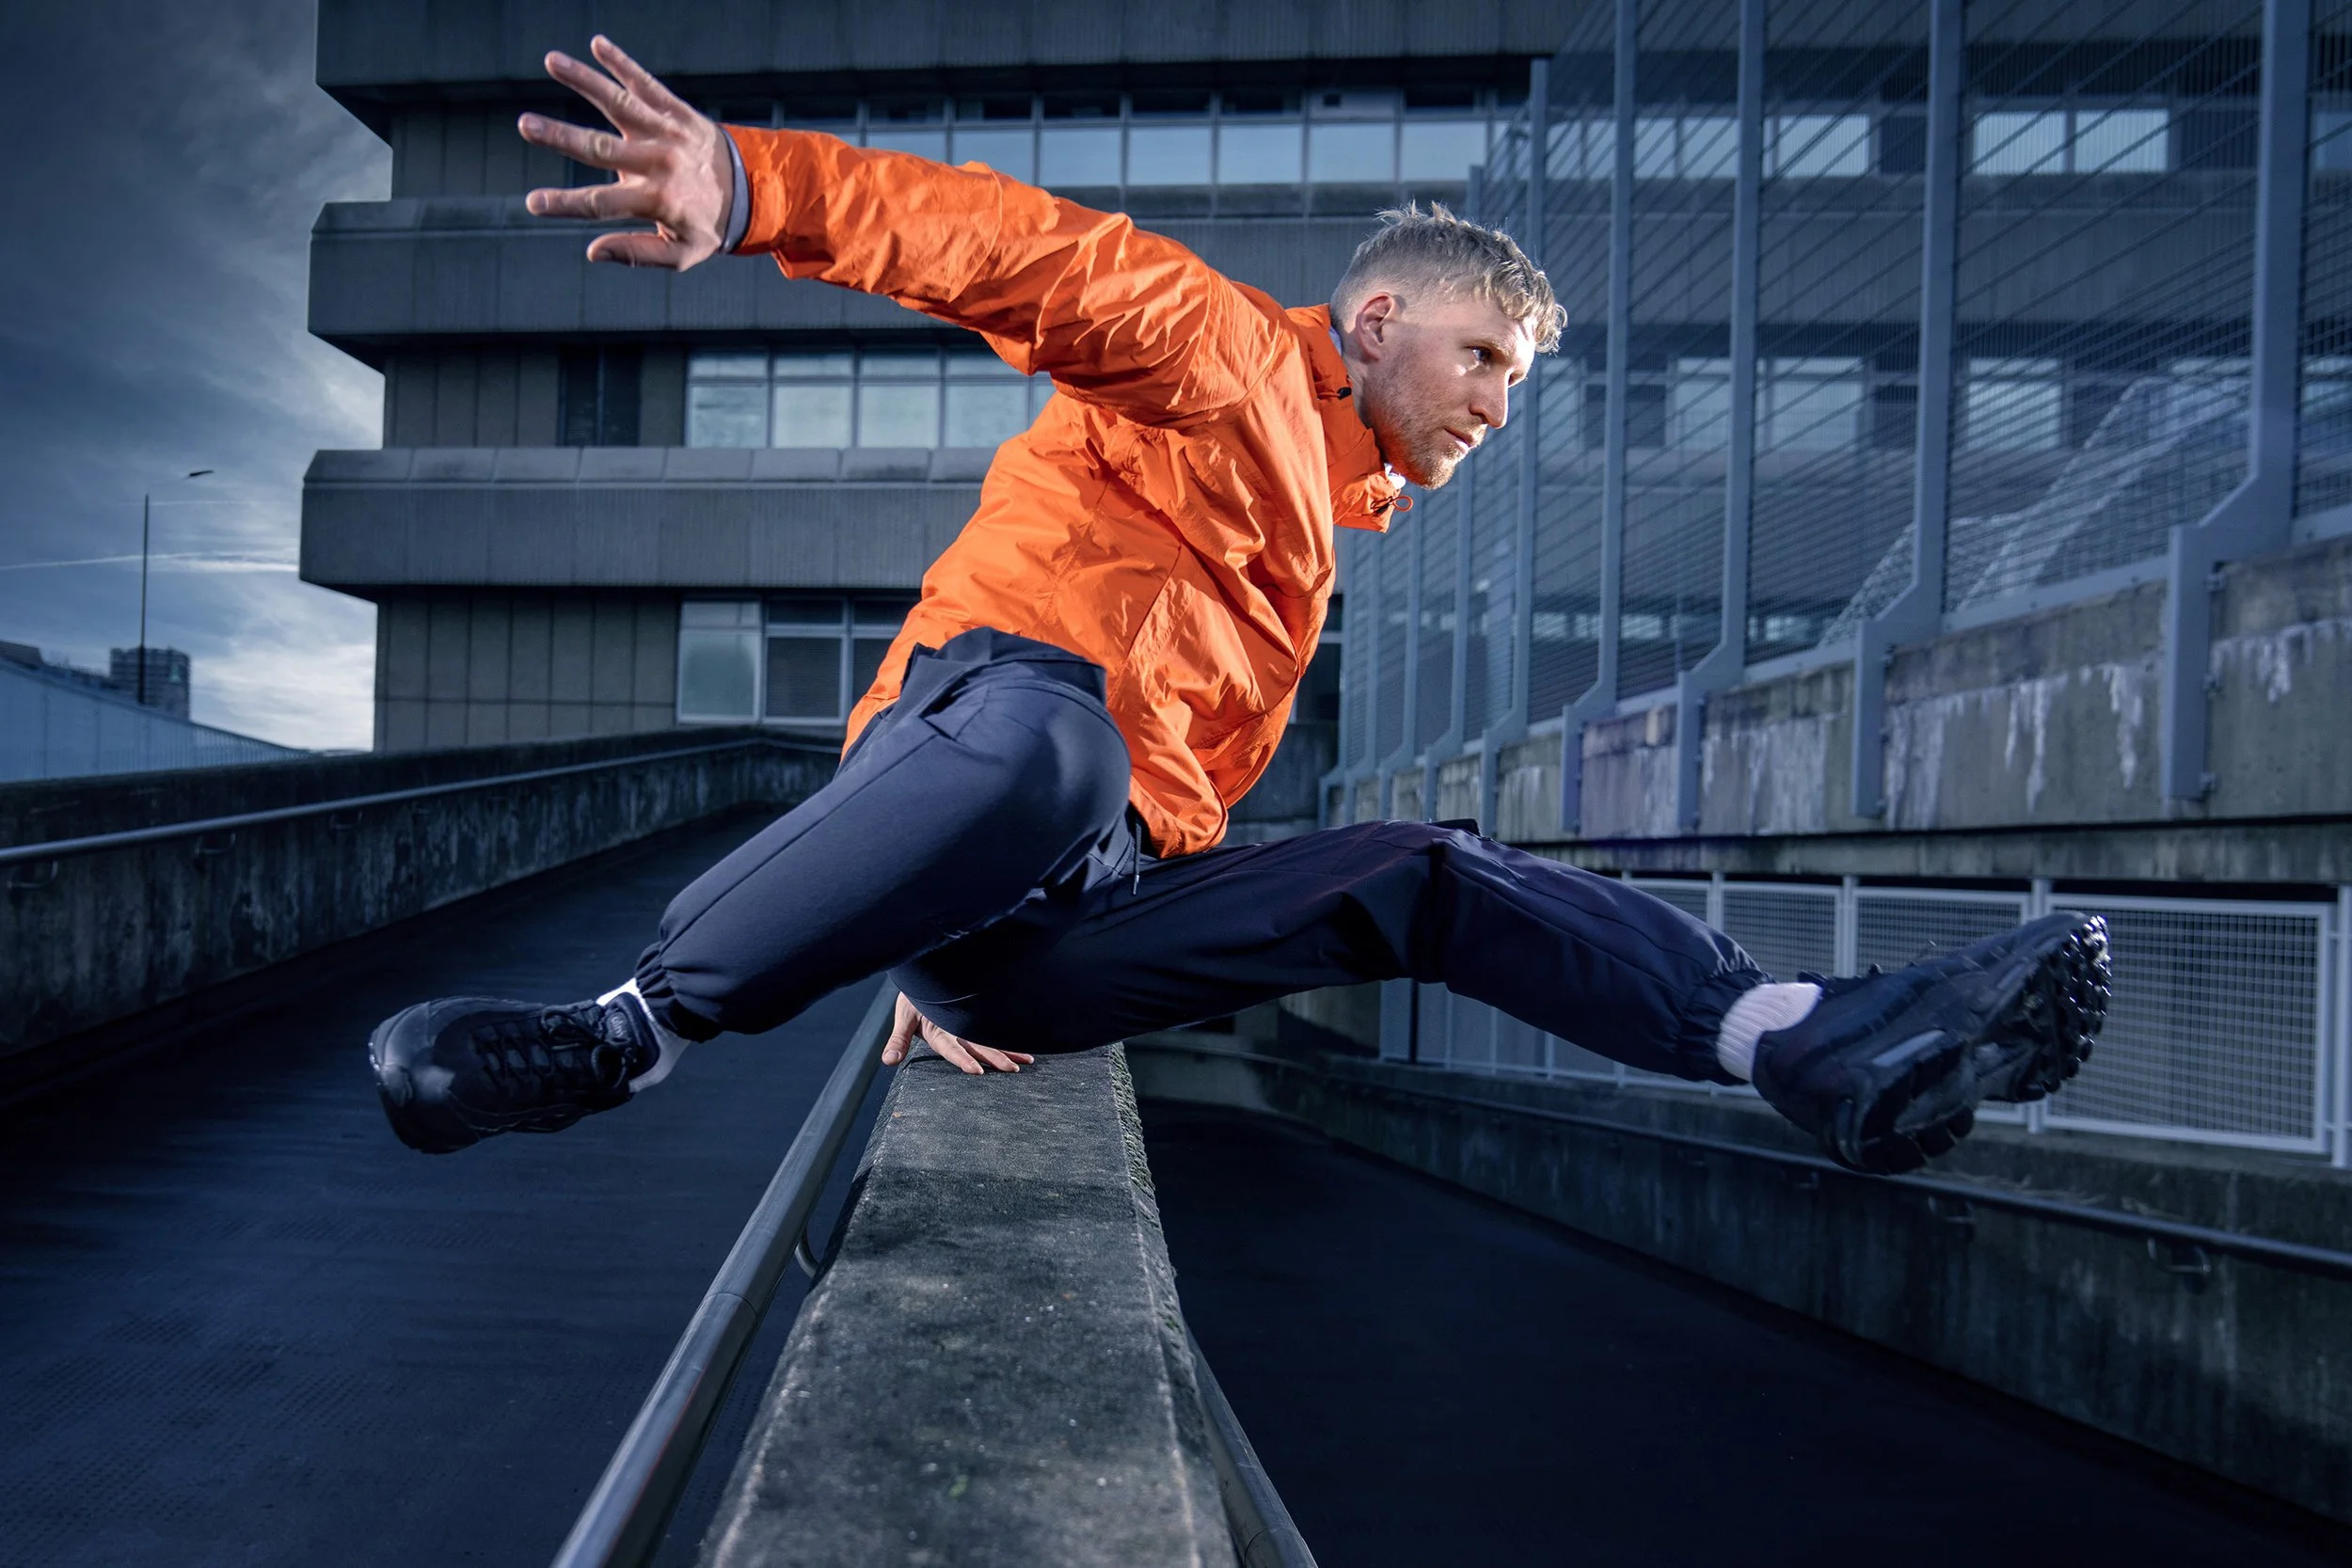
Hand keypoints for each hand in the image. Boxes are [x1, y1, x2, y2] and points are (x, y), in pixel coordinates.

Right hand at [516, 35, 732, 269]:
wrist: (754, 191)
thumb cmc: (708, 226)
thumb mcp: (680, 254)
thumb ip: (636, 253)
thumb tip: (592, 252)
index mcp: (657, 200)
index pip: (601, 204)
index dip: (565, 204)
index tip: (532, 203)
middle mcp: (660, 162)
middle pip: (601, 148)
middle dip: (560, 137)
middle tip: (525, 125)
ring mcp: (668, 132)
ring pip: (619, 103)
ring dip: (584, 80)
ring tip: (552, 61)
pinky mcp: (677, 111)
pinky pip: (646, 83)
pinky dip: (622, 63)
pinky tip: (597, 44)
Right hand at [882, 992, 1034, 1075]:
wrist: (924, 981)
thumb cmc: (913, 997)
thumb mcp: (904, 1016)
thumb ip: (898, 1040)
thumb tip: (888, 1061)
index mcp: (938, 1036)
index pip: (951, 1050)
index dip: (963, 1059)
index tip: (976, 1070)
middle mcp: (956, 1035)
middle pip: (977, 1048)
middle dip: (995, 1059)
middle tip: (1013, 1070)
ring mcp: (967, 1027)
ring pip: (989, 1041)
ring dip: (1007, 1051)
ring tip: (1026, 1061)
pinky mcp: (975, 1018)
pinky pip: (994, 1028)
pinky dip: (1008, 1036)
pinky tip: (1024, 1044)